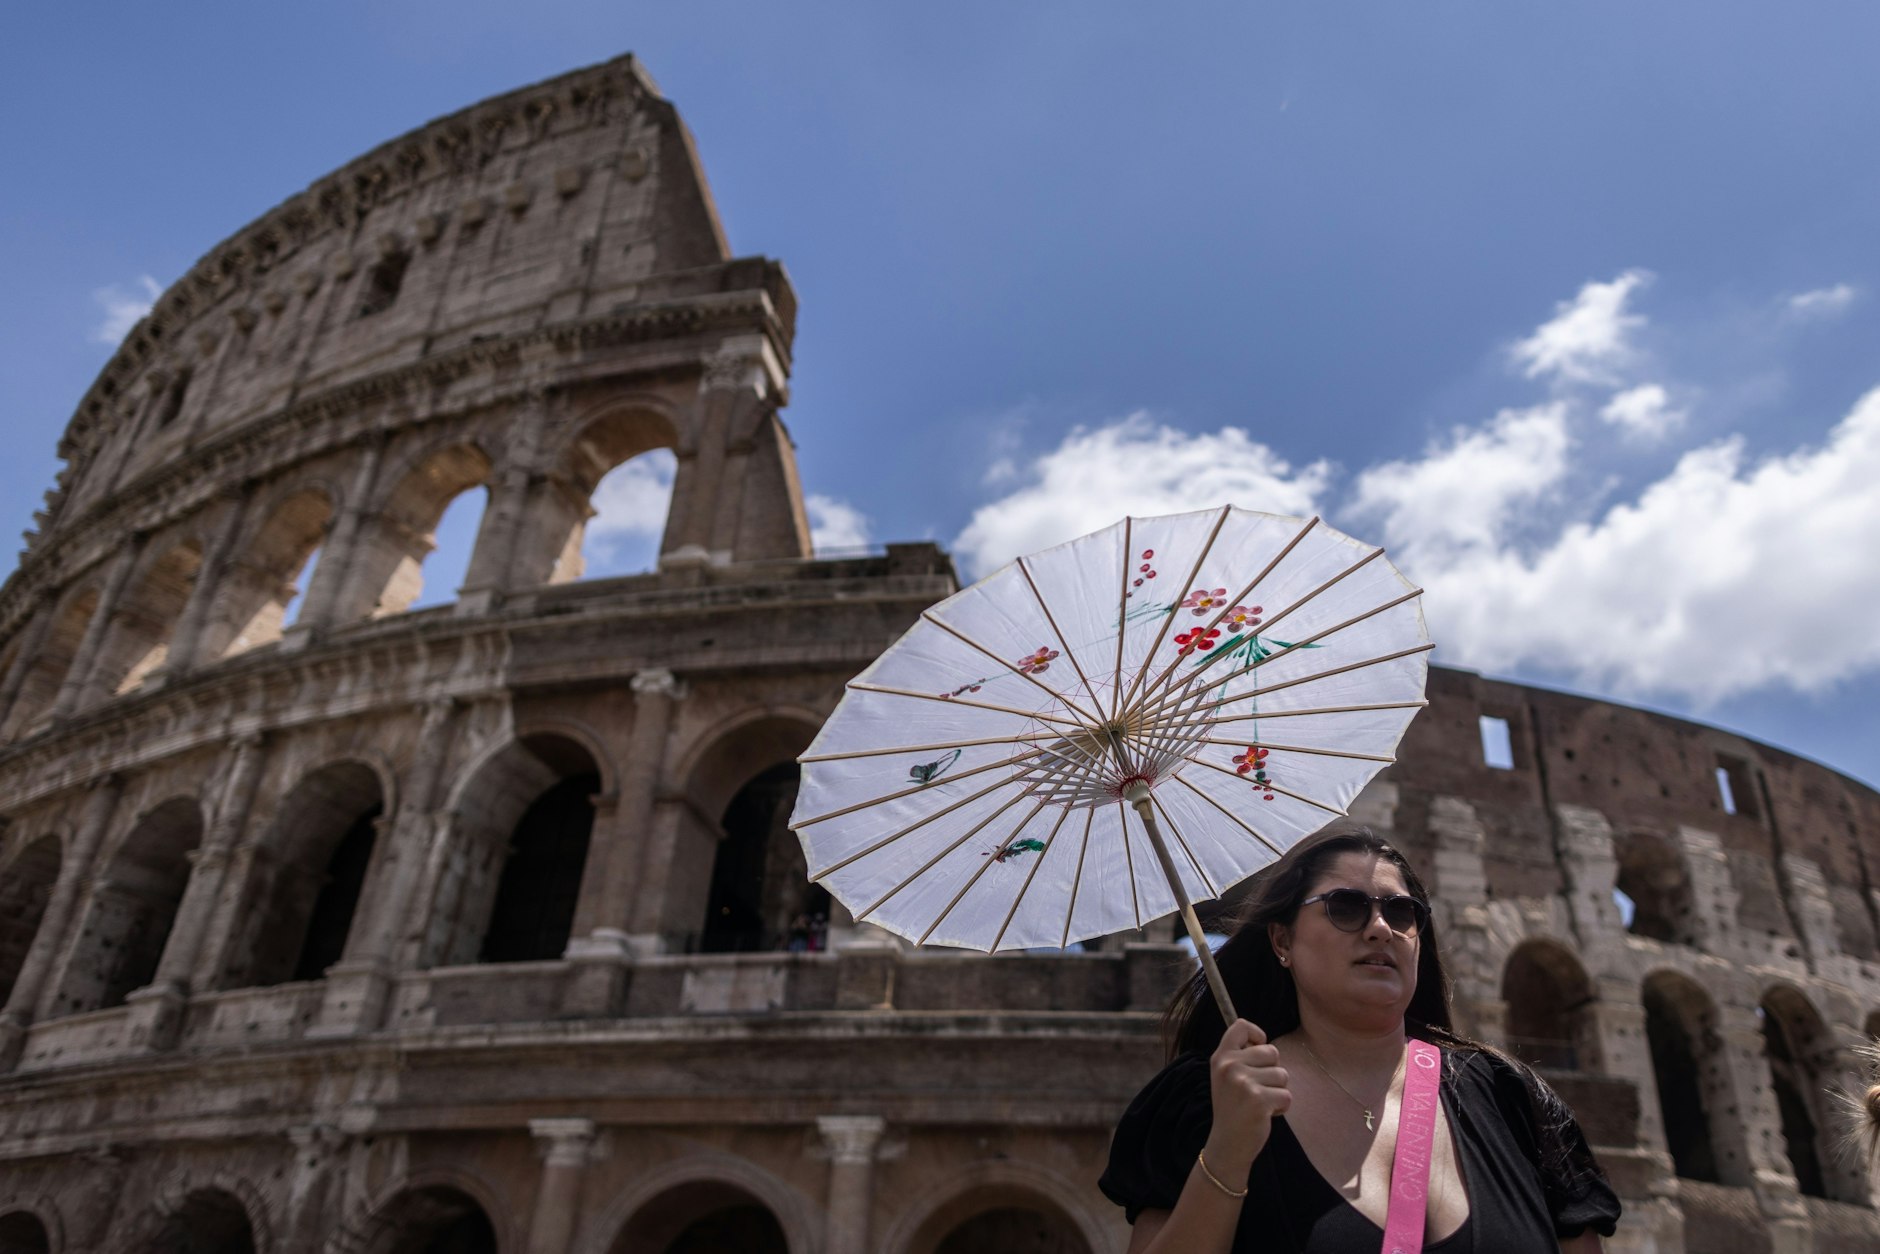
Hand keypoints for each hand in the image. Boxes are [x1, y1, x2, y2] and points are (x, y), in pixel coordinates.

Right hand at [1204, 1018, 1289, 1175]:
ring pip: (1282, 1074)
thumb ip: (1239, 1057)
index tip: (1258, 1047)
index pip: (1241, 1026)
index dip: (1257, 1034)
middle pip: (1272, 1051)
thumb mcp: (1225, 1077)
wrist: (1227, 1144)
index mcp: (1221, 1057)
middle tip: (1257, 1089)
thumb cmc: (1232, 1108)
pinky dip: (1281, 1106)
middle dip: (1272, 1071)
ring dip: (1277, 1090)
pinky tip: (1265, 1114)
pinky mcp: (1259, 1100)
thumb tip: (1263, 1041)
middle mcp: (1230, 1066)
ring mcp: (1244, 1082)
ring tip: (1260, 1103)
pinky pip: (1287, 1095)